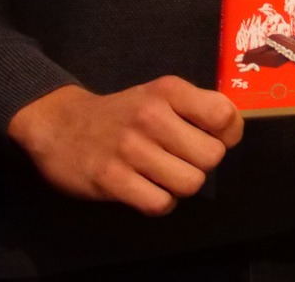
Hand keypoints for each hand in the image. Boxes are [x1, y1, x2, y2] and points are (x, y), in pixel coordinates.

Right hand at [7, 78, 240, 215]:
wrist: (60, 125)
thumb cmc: (124, 112)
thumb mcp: (162, 95)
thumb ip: (199, 106)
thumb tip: (234, 130)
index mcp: (169, 91)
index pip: (225, 116)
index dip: (228, 134)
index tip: (212, 137)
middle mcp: (150, 117)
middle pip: (212, 157)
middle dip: (203, 163)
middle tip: (183, 158)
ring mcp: (129, 149)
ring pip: (190, 183)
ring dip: (182, 185)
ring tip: (164, 174)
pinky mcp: (110, 179)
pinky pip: (160, 204)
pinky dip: (160, 202)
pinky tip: (148, 189)